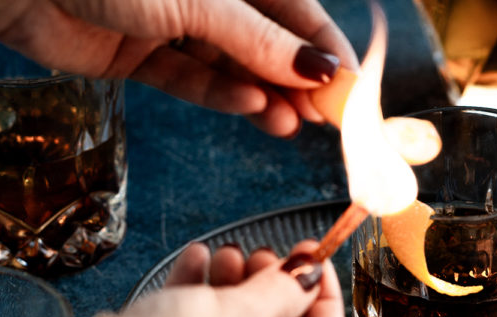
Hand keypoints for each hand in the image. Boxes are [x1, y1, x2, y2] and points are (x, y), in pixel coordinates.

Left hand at [0, 0, 357, 135]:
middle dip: (298, 82)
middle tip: (326, 119)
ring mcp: (175, 25)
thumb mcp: (202, 2)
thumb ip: (261, 40)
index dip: (327, 52)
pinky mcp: (143, 56)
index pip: (297, 13)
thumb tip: (321, 68)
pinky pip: (193, 80)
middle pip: (268, 44)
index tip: (352, 92)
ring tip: (292, 124)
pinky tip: (250, 108)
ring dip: (265, 97)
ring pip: (234, 67)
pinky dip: (222, 97)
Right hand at [122, 240, 347, 316]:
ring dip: (236, 290)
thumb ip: (286, 291)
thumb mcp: (243, 314)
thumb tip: (308, 275)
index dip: (325, 296)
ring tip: (227, 255)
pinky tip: (196, 263)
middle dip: (272, 289)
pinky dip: (201, 303)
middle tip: (266, 256)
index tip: (316, 260)